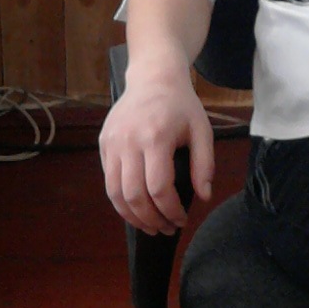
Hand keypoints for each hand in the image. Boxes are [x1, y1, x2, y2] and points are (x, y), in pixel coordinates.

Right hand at [99, 66, 216, 232]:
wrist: (153, 78)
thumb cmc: (181, 106)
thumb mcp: (202, 131)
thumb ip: (204, 165)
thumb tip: (204, 197)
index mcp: (156, 137)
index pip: (159, 187)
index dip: (171, 211)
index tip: (182, 220)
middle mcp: (129, 141)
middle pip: (134, 195)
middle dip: (151, 220)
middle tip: (166, 229)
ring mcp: (112, 143)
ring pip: (115, 193)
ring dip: (132, 216)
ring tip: (150, 227)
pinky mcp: (104, 144)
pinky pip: (108, 181)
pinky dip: (121, 201)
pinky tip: (137, 209)